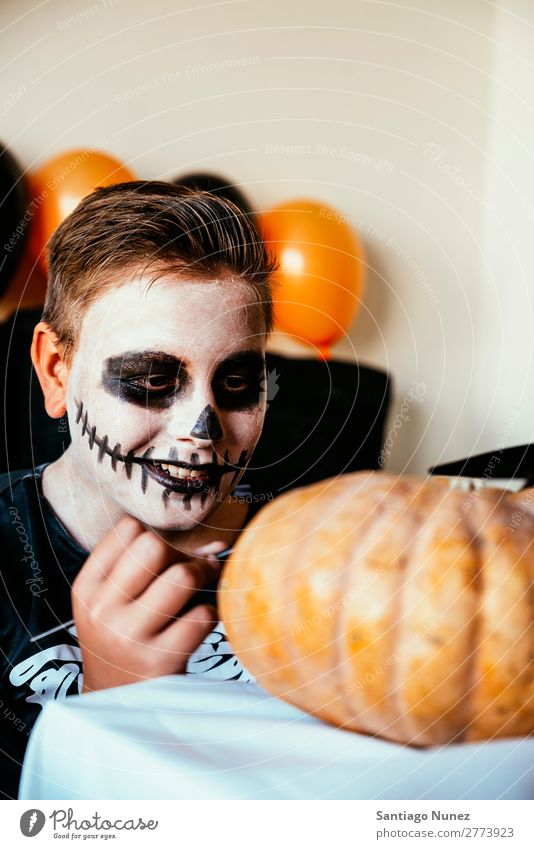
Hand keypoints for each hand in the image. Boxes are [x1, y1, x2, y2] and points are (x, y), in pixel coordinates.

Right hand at [71, 516, 226, 692]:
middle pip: (154, 547)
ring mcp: (130, 637)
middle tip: (191, 570)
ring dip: (201, 578)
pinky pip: (203, 616)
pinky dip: (210, 614)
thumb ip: (146, 565)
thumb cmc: (123, 637)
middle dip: (182, 554)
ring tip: (199, 591)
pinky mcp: (159, 661)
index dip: (156, 536)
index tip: (166, 556)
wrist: (115, 702)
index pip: (128, 529)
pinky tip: (199, 623)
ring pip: (182, 577)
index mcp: (88, 588)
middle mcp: (103, 610)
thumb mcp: (112, 601)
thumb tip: (217, 542)